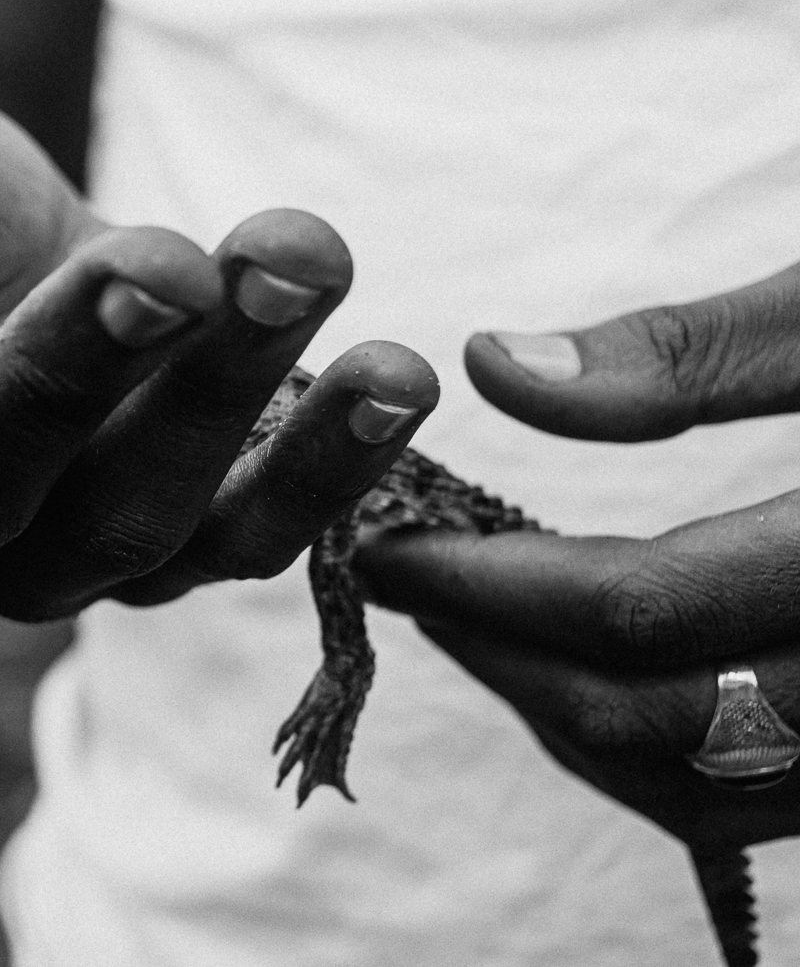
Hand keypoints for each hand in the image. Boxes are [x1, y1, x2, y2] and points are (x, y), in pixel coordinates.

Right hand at [0, 89, 439, 617]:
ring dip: (220, 398)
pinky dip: (329, 462)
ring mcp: (53, 561)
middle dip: (79, 380)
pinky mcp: (178, 551)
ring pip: (129, 530)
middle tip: (161, 266)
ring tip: (298, 261)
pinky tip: (392, 372)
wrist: (14, 219)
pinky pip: (249, 541)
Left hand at [357, 265, 799, 848]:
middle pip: (664, 726)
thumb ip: (690, 357)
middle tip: (408, 584)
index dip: (491, 582)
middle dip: (505, 660)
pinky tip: (595, 663)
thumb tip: (494, 366)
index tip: (387, 541)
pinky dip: (659, 746)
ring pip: (710, 787)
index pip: (649, 611)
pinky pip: (762, 792)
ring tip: (479, 622)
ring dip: (568, 716)